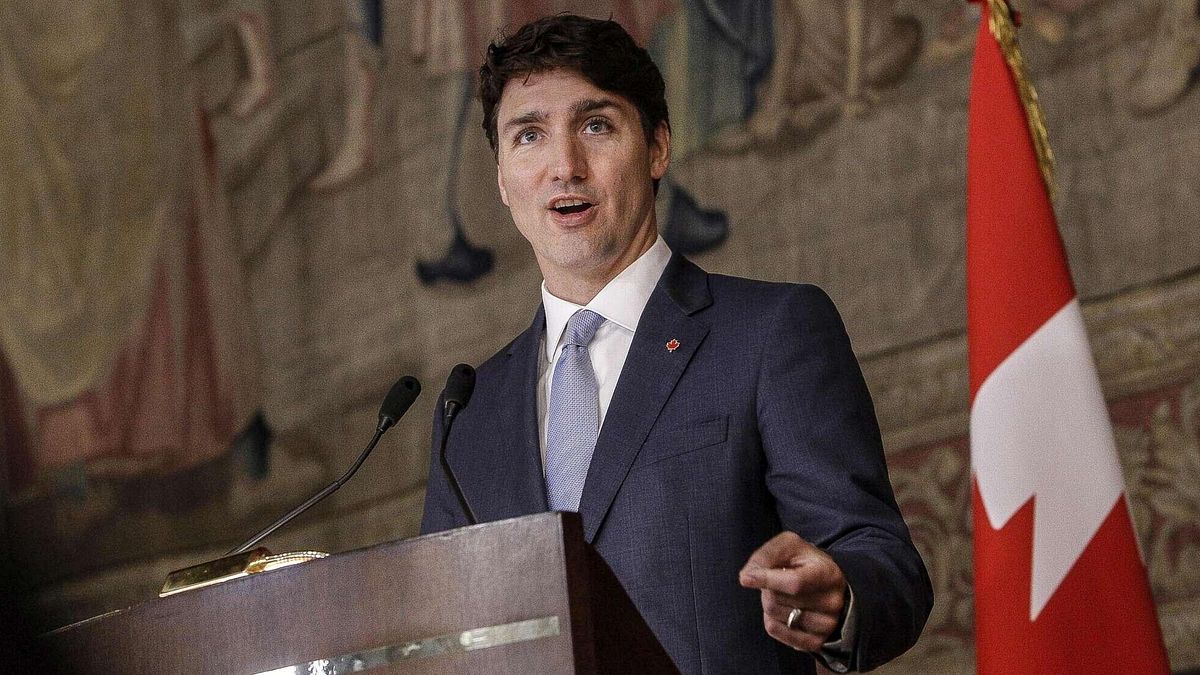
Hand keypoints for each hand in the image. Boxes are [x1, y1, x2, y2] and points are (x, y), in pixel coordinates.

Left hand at [738, 531, 846, 651]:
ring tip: (783, 594)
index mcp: (828, 573)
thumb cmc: (804, 562)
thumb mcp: (790, 546)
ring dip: (768, 603)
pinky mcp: (816, 641)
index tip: (745, 578)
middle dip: (766, 588)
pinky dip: (771, 619)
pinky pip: (776, 632)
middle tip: (777, 580)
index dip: (767, 579)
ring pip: (774, 616)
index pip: (794, 583)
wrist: (827, 585)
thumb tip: (746, 577)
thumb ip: (766, 556)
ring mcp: (826, 624)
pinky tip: (783, 610)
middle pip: (777, 600)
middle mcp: (832, 602)